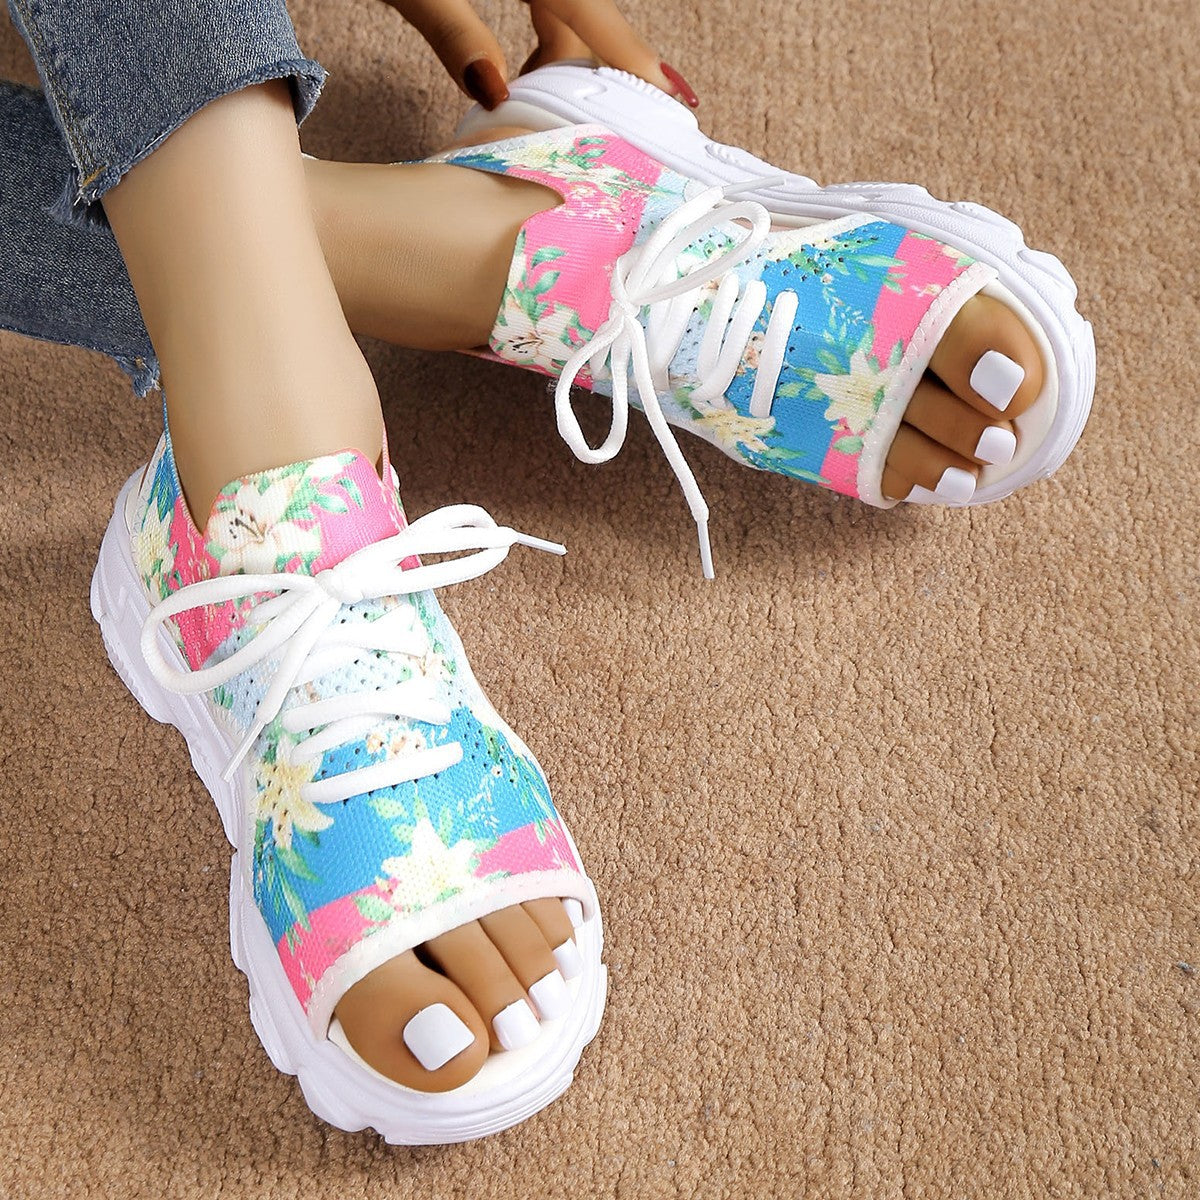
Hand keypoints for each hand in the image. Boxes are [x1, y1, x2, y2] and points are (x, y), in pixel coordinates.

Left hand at [381, 0, 697, 110]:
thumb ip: (454, 34)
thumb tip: (496, 94)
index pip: (593, 10)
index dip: (633, 60)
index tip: (673, 99)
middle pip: (588, 12)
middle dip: (589, 71)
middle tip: (588, 127)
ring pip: (570, 9)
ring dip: (562, 60)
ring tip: (533, 103)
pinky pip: (550, 1)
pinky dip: (545, 35)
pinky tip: (522, 72)